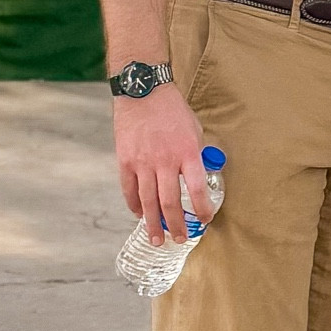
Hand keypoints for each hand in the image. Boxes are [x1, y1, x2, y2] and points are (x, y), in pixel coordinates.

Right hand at [112, 85, 210, 242]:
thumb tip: (199, 175)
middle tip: (180, 239)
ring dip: (153, 224)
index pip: (197, 189)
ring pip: (148, 201)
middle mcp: (165, 161)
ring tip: (157, 239)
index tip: (205, 220)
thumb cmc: (172, 109)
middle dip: (176, 225)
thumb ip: (196, 154)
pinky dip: (133, 205)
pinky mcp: (125, 160)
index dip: (202, 209)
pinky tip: (138, 214)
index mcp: (187, 153)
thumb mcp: (194, 129)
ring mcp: (143, 162)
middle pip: (170, 202)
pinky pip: (129, 189)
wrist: (143, 91)